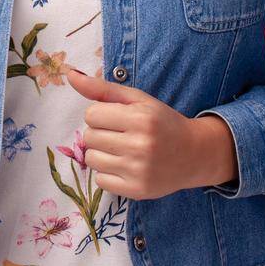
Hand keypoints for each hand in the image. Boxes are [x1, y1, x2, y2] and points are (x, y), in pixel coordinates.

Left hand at [63, 67, 237, 199]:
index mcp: (140, 118)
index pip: (91, 114)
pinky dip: (108, 174)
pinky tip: (125, 167)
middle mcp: (140, 145)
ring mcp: (139, 171)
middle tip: (121, 135)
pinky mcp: (137, 191)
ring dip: (101, 154)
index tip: (117, 118)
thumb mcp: (137, 99)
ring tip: (122, 150)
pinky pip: (100, 181)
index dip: (101, 115)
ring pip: (91, 160)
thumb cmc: (162, 122)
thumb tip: (70, 74)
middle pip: (89, 137)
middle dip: (100, 133)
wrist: (194, 153)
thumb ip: (102, 88)